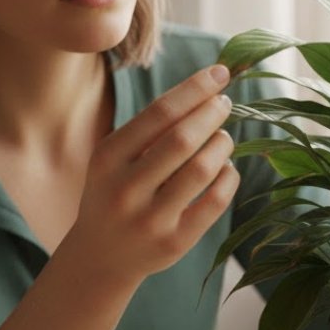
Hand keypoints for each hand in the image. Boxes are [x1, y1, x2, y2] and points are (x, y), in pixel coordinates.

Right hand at [66, 63, 239, 287]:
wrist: (100, 256)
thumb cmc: (115, 190)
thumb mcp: (115, 157)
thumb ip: (151, 128)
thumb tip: (208, 88)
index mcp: (108, 158)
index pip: (160, 113)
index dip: (195, 88)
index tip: (221, 72)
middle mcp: (126, 188)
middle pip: (183, 139)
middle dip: (212, 113)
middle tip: (225, 103)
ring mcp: (150, 219)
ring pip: (202, 169)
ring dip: (222, 144)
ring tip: (223, 137)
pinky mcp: (175, 242)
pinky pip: (216, 201)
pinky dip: (229, 176)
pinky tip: (225, 168)